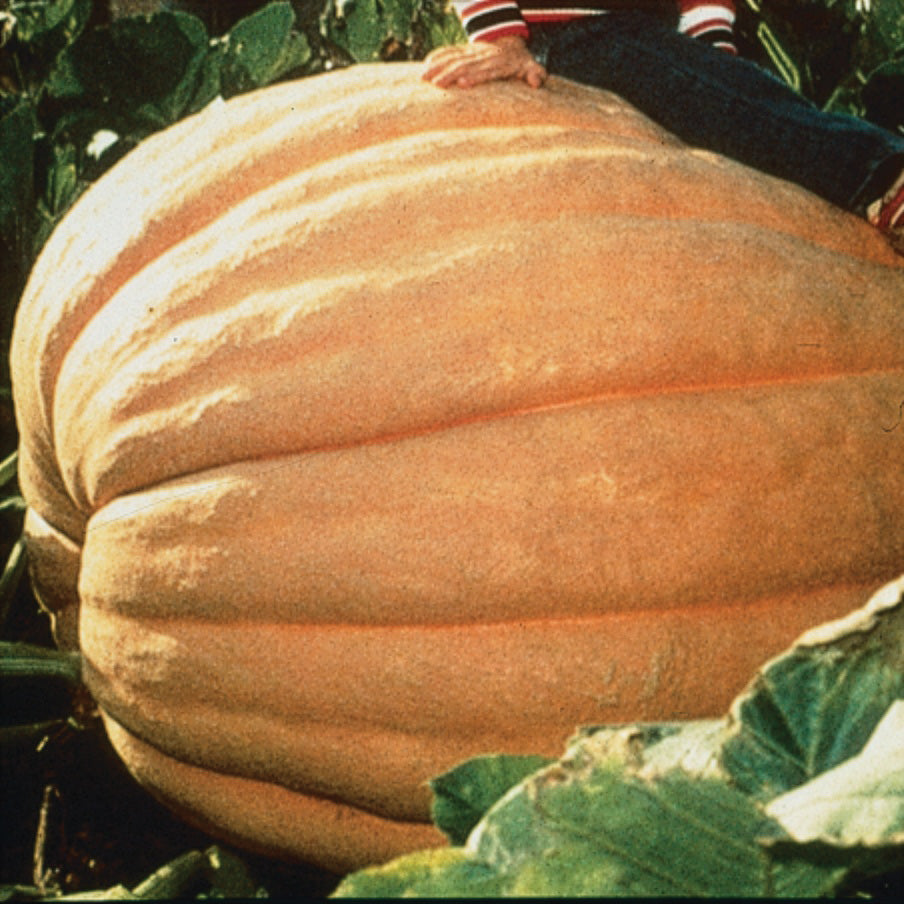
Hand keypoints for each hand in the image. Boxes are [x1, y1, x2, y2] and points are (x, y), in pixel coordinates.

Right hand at [422, 36, 546, 89]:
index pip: (485, 70)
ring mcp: (471, 52)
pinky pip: (449, 51)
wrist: (509, 41)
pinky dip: (437, 56)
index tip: (463, 83)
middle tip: (435, 85)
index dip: (475, 76)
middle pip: (464, 65)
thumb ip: (535, 73)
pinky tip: (426, 64)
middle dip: (449, 74)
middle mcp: (482, 57)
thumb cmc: (521, 62)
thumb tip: (536, 81)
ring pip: (453, 57)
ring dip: (438, 67)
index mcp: (498, 63)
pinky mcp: (464, 51)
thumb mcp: (531, 66)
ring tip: (424, 78)